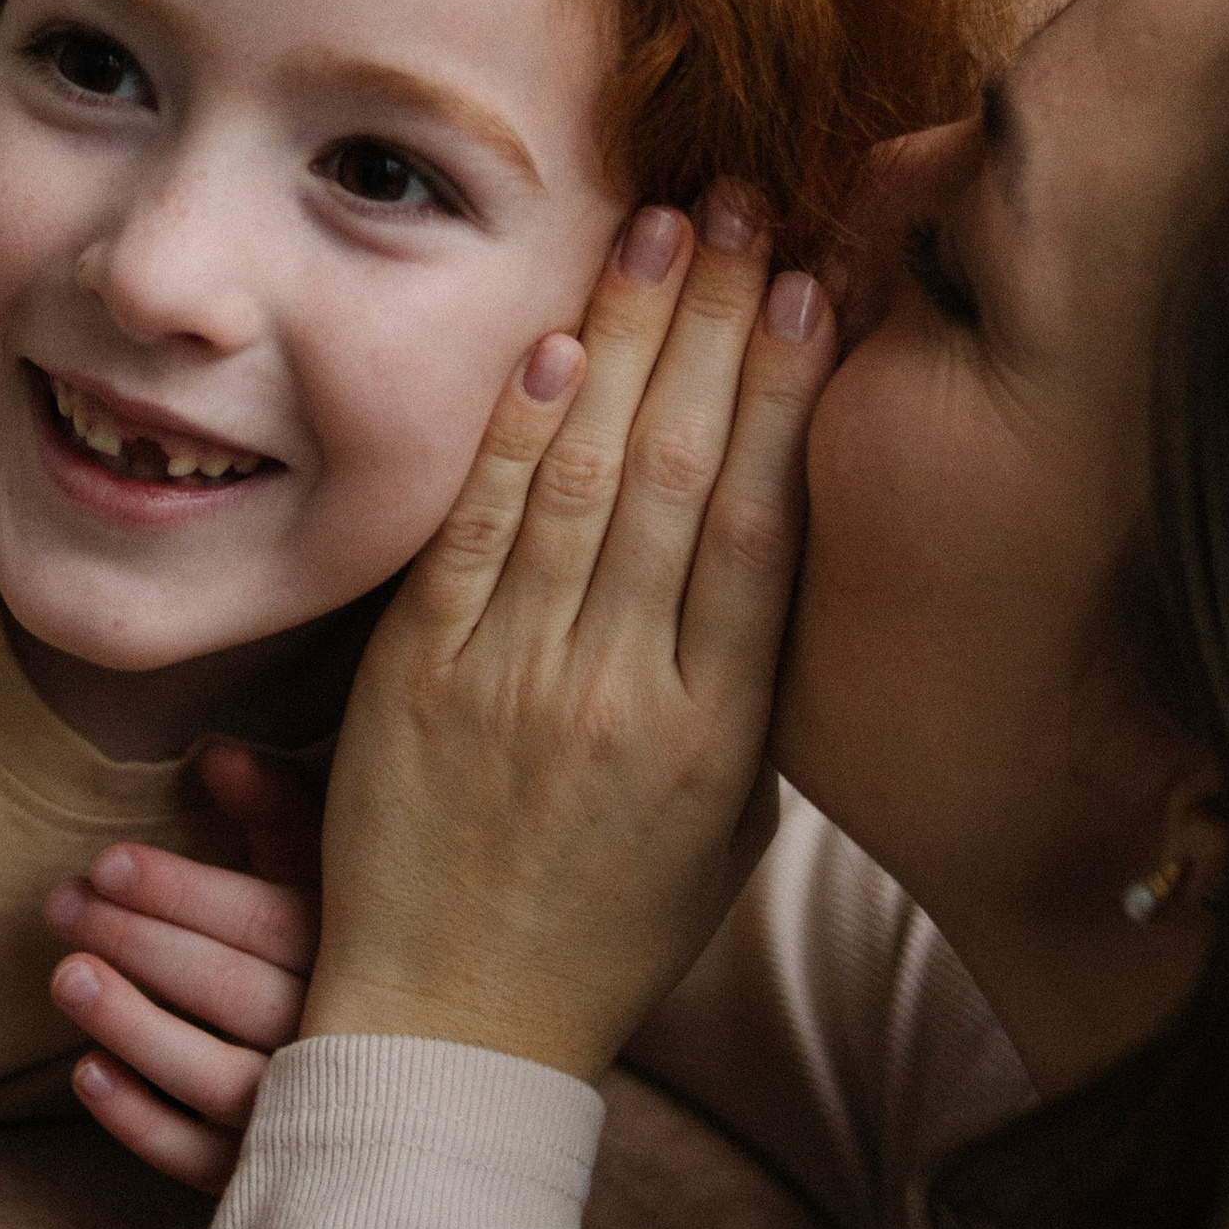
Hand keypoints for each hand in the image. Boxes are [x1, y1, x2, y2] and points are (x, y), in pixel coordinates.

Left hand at [45, 742, 318, 1191]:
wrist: (432, 1097)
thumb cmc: (363, 962)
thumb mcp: (331, 886)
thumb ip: (280, 818)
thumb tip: (214, 752)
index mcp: (362, 958)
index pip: (262, 922)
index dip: (183, 891)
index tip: (106, 863)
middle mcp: (341, 1038)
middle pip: (229, 990)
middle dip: (139, 943)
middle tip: (62, 907)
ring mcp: (310, 1114)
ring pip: (215, 1077)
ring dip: (134, 1027)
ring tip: (67, 979)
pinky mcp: (274, 1172)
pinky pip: (203, 1158)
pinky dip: (142, 1120)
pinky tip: (87, 1074)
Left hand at [306, 192, 835, 1081]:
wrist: (457, 1023)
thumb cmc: (610, 920)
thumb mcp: (729, 820)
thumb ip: (756, 681)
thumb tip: (791, 523)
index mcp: (720, 737)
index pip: (763, 525)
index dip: (787, 392)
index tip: (811, 286)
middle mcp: (624, 698)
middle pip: (680, 473)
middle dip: (714, 322)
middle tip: (740, 205)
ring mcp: (515, 683)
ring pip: (583, 479)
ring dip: (626, 337)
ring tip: (660, 228)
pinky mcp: (417, 677)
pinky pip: (474, 529)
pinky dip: (515, 429)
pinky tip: (553, 339)